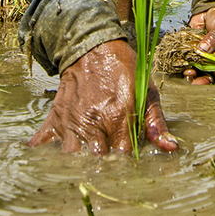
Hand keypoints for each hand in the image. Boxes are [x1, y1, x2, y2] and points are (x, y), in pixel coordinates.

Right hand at [28, 39, 177, 154]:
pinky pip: (43, 145)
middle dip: (105, 168)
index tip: (131, 163)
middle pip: (97, 162)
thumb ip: (156, 122)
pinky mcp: (55, 118)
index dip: (129, 164)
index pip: (124, 156)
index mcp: (118, 116)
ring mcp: (70, 121)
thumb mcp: (146, 91)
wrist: (91, 47)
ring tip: (87, 166)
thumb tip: (171, 148)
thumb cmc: (123, 69)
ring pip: (71, 158)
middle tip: (110, 167)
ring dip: (79, 164)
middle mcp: (93, 121)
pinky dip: (45, 155)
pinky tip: (51, 162)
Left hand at [182, 6, 214, 84]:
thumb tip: (203, 49)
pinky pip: (187, 59)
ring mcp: (203, 57)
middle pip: (209, 75)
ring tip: (188, 73)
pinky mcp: (192, 51)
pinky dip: (183, 63)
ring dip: (192, 73)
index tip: (207, 79)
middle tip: (194, 81)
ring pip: (197, 70)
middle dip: (201, 80)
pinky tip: (181, 64)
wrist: (213, 9)